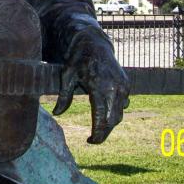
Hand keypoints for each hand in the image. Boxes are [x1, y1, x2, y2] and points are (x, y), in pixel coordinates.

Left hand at [52, 28, 129, 143]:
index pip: (101, 118)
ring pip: (119, 114)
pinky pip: (123, 104)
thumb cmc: (77, 59)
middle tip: (93, 139)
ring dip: (110, 124)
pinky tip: (105, 114)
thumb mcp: (67, 76)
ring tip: (98, 129)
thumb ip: (63, 97)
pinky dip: (115, 112)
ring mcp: (123, 86)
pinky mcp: (126, 84)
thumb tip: (57, 113)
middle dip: (104, 133)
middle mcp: (115, 88)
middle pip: (113, 120)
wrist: (94, 42)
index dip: (97, 133)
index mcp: (100, 87)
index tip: (90, 141)